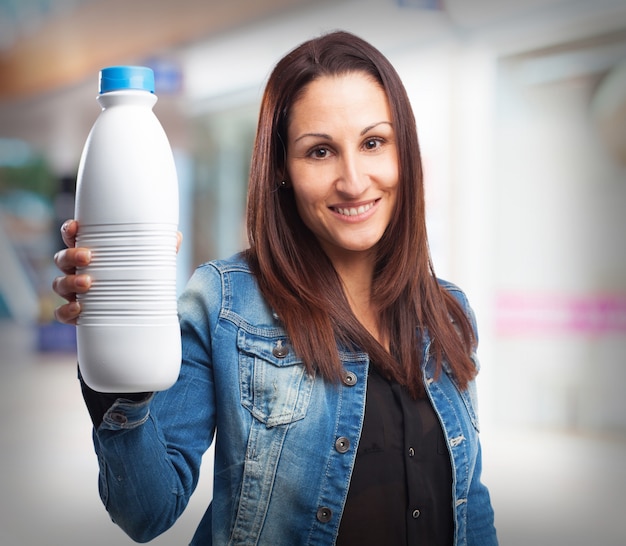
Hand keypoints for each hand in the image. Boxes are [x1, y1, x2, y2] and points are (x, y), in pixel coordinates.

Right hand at [52, 220, 182, 324]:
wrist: (140, 312)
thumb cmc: (140, 278)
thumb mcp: (150, 262)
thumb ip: (161, 249)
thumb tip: (176, 237)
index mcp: (91, 252)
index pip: (72, 237)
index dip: (69, 230)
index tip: (76, 227)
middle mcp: (77, 270)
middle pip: (62, 259)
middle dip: (71, 256)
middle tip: (89, 257)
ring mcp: (75, 292)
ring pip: (59, 284)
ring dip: (69, 282)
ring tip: (87, 283)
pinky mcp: (78, 314)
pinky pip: (62, 313)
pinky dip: (67, 311)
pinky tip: (79, 309)